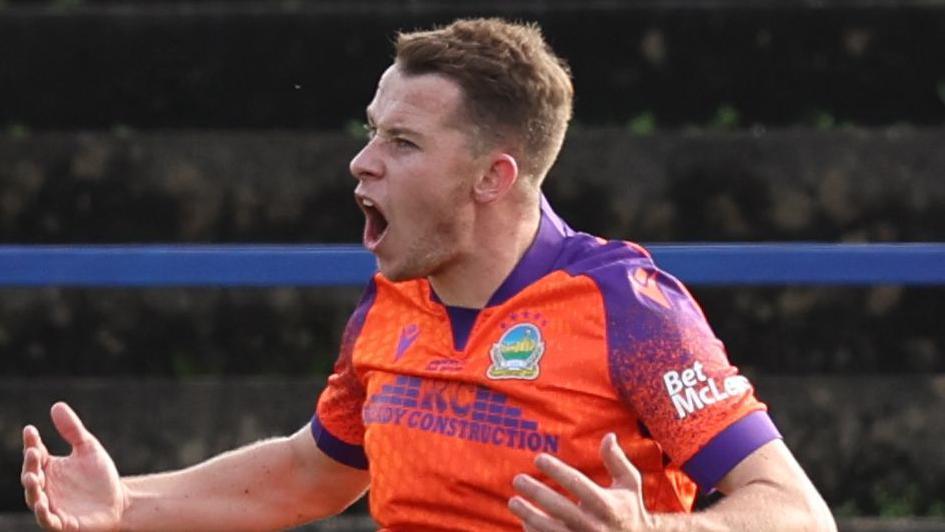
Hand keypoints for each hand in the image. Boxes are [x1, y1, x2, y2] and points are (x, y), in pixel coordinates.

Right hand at [21, 402, 126, 530]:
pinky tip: (42, 503)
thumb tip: (56, 405)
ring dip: (31, 489)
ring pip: (34, 498)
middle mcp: (46, 487)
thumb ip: (72, 430)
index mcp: (49, 468)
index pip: (35, 454)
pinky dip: (43, 513)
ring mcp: (52, 505)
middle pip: (31, 475)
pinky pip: (48, 520)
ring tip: (32, 476)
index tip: (30, 430)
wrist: (120, 503)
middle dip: (30, 464)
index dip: (31, 442)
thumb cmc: (100, 477)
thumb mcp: (88, 449)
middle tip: (34, 452)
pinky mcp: (62, 523)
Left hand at [509, 433, 653, 530]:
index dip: (557, 470)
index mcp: (607, 505)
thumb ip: (617, 460)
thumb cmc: (629, 510)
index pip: (578, 484)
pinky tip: (524, 522)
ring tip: (513, 501)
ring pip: (550, 529)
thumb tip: (608, 436)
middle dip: (536, 492)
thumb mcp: (630, 484)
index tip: (539, 458)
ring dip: (529, 515)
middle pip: (560, 508)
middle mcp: (595, 525)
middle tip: (518, 479)